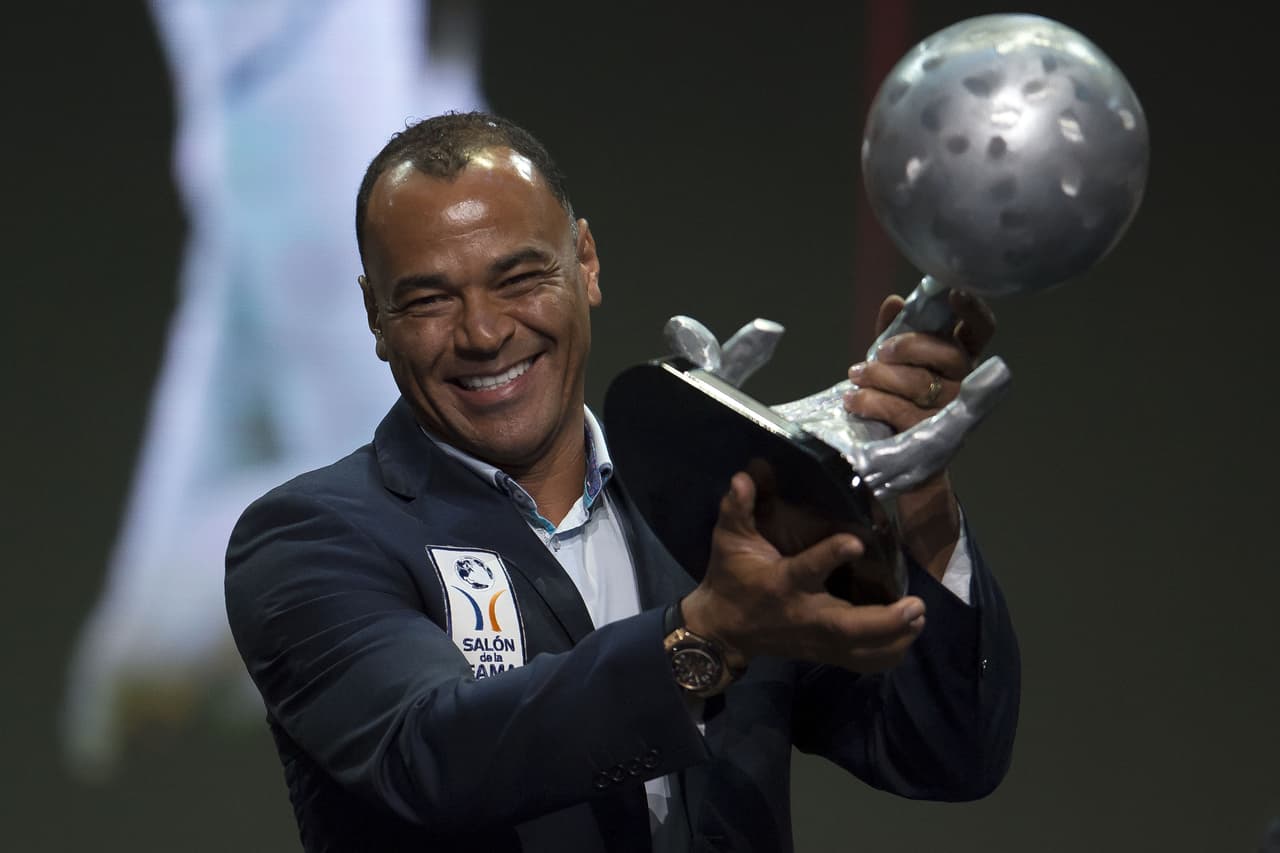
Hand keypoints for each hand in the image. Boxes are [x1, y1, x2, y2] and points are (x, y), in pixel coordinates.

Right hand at [682, 472, 925, 671]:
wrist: (723, 629)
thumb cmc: (731, 578)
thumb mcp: (728, 540)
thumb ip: (737, 508)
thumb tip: (746, 476)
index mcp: (782, 584)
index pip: (807, 570)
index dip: (831, 556)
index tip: (857, 541)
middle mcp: (804, 615)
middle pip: (847, 627)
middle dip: (884, 621)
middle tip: (916, 605)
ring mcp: (815, 640)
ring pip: (859, 650)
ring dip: (894, 638)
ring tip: (919, 618)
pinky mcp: (822, 653)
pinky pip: (860, 663)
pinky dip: (886, 656)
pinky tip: (907, 637)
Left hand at [843, 291, 996, 577]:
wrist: (895, 464)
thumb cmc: (896, 404)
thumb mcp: (893, 366)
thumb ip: (894, 334)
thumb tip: (893, 300)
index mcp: (959, 362)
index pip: (981, 332)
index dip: (973, 311)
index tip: (954, 292)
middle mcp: (964, 388)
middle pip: (948, 355)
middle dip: (908, 347)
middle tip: (878, 351)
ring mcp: (950, 416)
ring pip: (918, 384)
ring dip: (880, 376)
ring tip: (856, 377)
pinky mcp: (929, 441)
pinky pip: (898, 411)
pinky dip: (870, 401)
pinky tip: (853, 401)